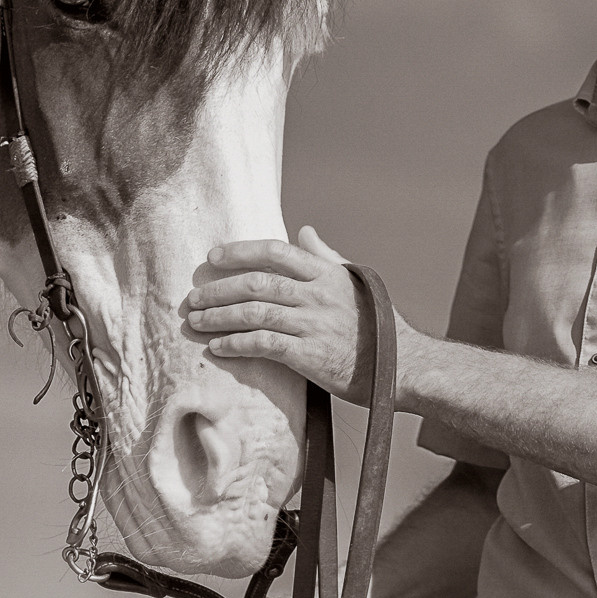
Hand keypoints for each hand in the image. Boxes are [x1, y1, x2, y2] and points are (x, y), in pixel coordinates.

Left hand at [184, 227, 380, 404]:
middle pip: (256, 283)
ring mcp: (312, 324)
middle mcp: (317, 295)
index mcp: (325, 274)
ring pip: (254, 313)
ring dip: (219, 317)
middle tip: (193, 298)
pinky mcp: (309, 355)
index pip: (275, 251)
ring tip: (197, 322)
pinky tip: (218, 348)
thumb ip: (325, 256)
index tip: (213, 257)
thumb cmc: (378, 325)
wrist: (402, 366)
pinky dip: (236, 344)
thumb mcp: (353, 282)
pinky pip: (263, 345)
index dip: (239, 251)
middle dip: (218, 289)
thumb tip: (304, 231)